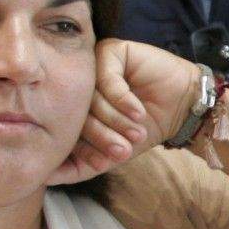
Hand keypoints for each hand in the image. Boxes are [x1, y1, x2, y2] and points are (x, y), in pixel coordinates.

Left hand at [49, 38, 206, 185]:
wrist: (184, 108)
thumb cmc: (148, 127)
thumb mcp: (113, 152)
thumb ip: (81, 165)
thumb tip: (44, 177)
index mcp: (72, 107)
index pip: (65, 129)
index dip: (83, 149)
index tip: (105, 163)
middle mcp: (77, 85)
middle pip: (75, 113)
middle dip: (101, 136)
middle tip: (123, 150)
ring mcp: (91, 66)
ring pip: (90, 97)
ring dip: (116, 120)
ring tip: (137, 132)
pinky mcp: (110, 51)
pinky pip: (107, 79)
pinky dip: (123, 100)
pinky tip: (139, 111)